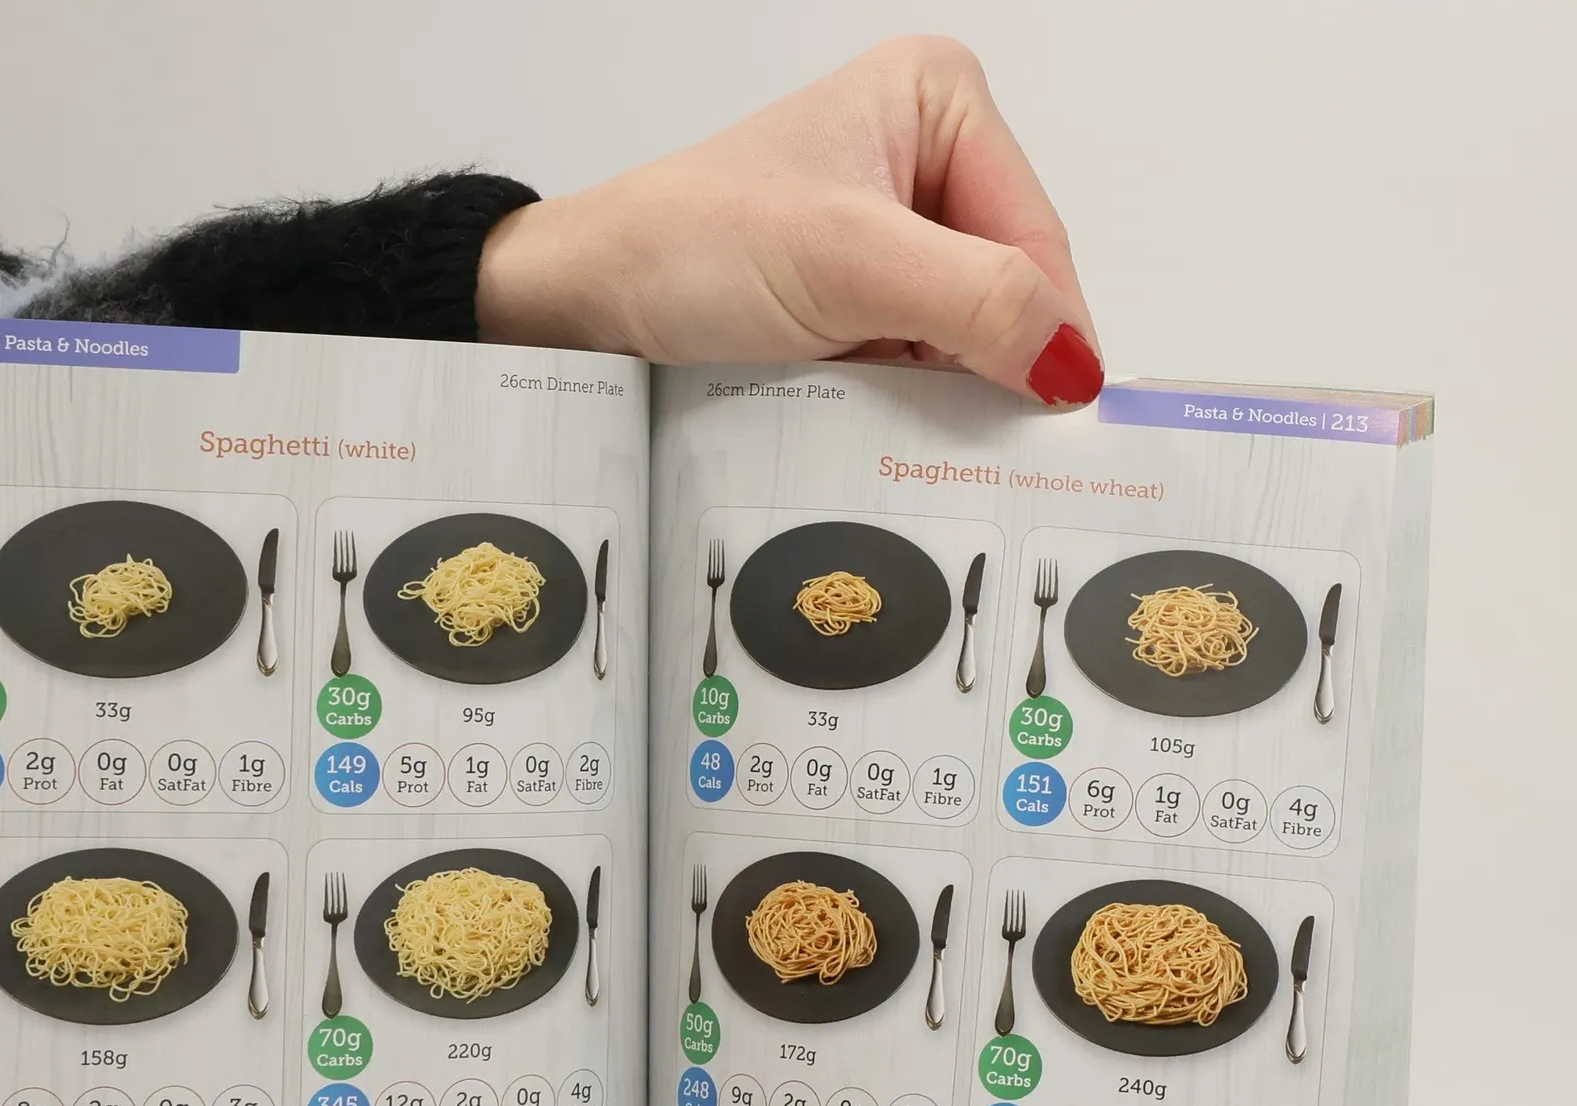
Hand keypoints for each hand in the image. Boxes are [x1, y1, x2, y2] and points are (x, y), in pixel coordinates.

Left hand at [479, 36, 1100, 405]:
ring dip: (953, 383)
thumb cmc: (696, 246)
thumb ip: (972, 302)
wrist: (594, 296)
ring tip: (922, 422)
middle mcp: (928, 153)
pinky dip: (916, 392)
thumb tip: (1075, 362)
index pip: (1036, 233)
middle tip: (995, 439)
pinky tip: (892, 417)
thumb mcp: (847, 265)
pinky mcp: (863, 287)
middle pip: (1013, 281)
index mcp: (940, 101)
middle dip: (997, 355)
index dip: (1051, 328)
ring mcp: (896, 226)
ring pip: (972, 327)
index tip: (1062, 418)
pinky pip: (924, 351)